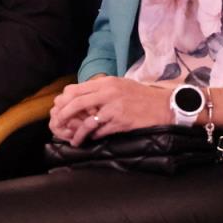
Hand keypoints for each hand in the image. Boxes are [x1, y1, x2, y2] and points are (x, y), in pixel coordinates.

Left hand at [47, 76, 168, 145]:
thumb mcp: (121, 85)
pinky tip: (92, 139)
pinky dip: (94, 137)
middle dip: (64, 115)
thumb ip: (103, 89)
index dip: (64, 100)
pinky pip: (101, 132)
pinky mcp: (120, 122)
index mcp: (107, 82)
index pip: (76, 89)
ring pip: (87, 121)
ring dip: (78, 133)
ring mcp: (114, 108)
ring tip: (74, 140)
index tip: (59, 109)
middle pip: (77, 103)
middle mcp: (109, 93)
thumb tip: (82, 96)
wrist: (164, 106)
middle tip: (58, 124)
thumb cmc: (142, 96)